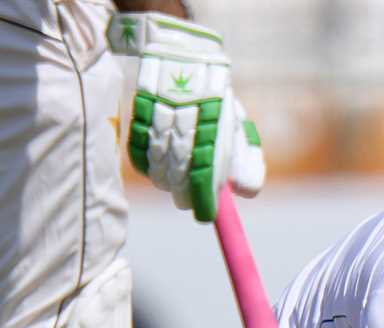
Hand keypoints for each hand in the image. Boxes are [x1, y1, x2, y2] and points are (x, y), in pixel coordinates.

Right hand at [108, 13, 264, 220]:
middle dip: (185, 194)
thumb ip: (247, 160)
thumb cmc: (215, 98)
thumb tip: (247, 193)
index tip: (206, 215)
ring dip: (166, 181)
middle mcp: (185, 125)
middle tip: (190, 200)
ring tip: (175, 180)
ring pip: (157, 169)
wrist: (182, 57)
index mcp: (214, 129)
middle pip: (178, 178)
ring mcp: (159, 120)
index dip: (204, 202)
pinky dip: (147, 166)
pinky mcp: (136, 115)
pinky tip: (156, 166)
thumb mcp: (237, 126)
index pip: (206, 177)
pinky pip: (138, 154)